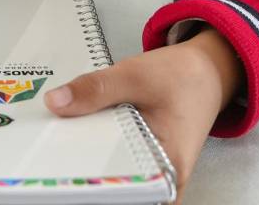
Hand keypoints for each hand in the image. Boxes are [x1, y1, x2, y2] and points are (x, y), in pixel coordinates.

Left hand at [43, 27, 242, 203]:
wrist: (206, 73)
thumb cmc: (180, 77)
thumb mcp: (135, 75)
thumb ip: (96, 89)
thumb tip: (55, 103)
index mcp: (167, 166)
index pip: (118, 185)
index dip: (87, 179)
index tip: (58, 168)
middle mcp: (163, 182)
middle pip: (112, 184)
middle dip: (84, 170)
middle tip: (53, 154)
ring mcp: (155, 178)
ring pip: (112, 178)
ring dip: (89, 162)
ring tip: (65, 145)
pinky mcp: (145, 168)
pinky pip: (116, 168)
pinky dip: (97, 155)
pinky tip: (81, 140)